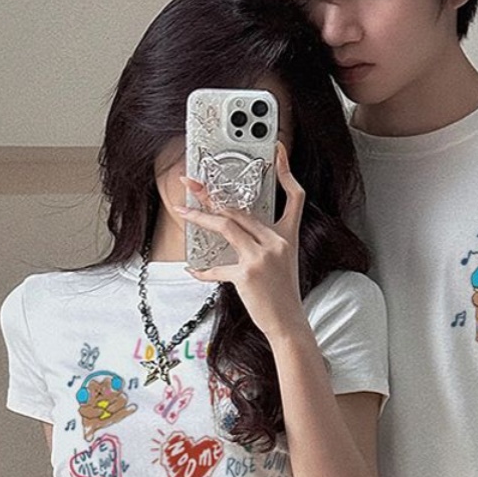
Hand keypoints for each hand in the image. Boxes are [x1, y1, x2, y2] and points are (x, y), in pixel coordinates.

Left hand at [179, 142, 309, 343]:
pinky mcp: (247, 274)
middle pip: (241, 209)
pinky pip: (217, 267)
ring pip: (225, 226)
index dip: (286, 172)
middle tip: (193, 183)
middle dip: (212, 194)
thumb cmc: (282, 295)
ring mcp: (261, 257)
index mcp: (287, 237)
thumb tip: (234, 230)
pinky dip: (203, 270)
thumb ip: (262, 244)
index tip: (276, 153)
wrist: (288, 323)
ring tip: (182, 210)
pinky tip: (193, 270)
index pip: (295, 197)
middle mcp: (276, 242)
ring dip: (200, 216)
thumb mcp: (281, 263)